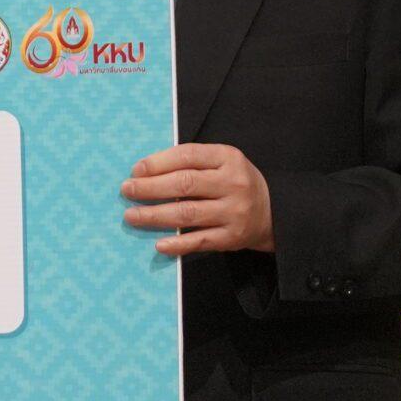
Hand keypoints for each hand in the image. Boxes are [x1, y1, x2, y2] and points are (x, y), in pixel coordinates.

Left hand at [122, 143, 273, 255]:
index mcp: (228, 158)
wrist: (273, 211)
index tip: (136, 170)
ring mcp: (234, 212)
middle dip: (150, 188)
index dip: (158, 163)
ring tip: (131, 216)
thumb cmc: (234, 182)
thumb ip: (191, 163)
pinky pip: (200, 241)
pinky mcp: (232, 237)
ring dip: (155, 215)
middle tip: (127, 191)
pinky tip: (158, 244)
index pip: (188, 156)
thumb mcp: (221, 162)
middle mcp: (233, 184)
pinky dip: (178, 244)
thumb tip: (145, 172)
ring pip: (187, 214)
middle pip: (184, 184)